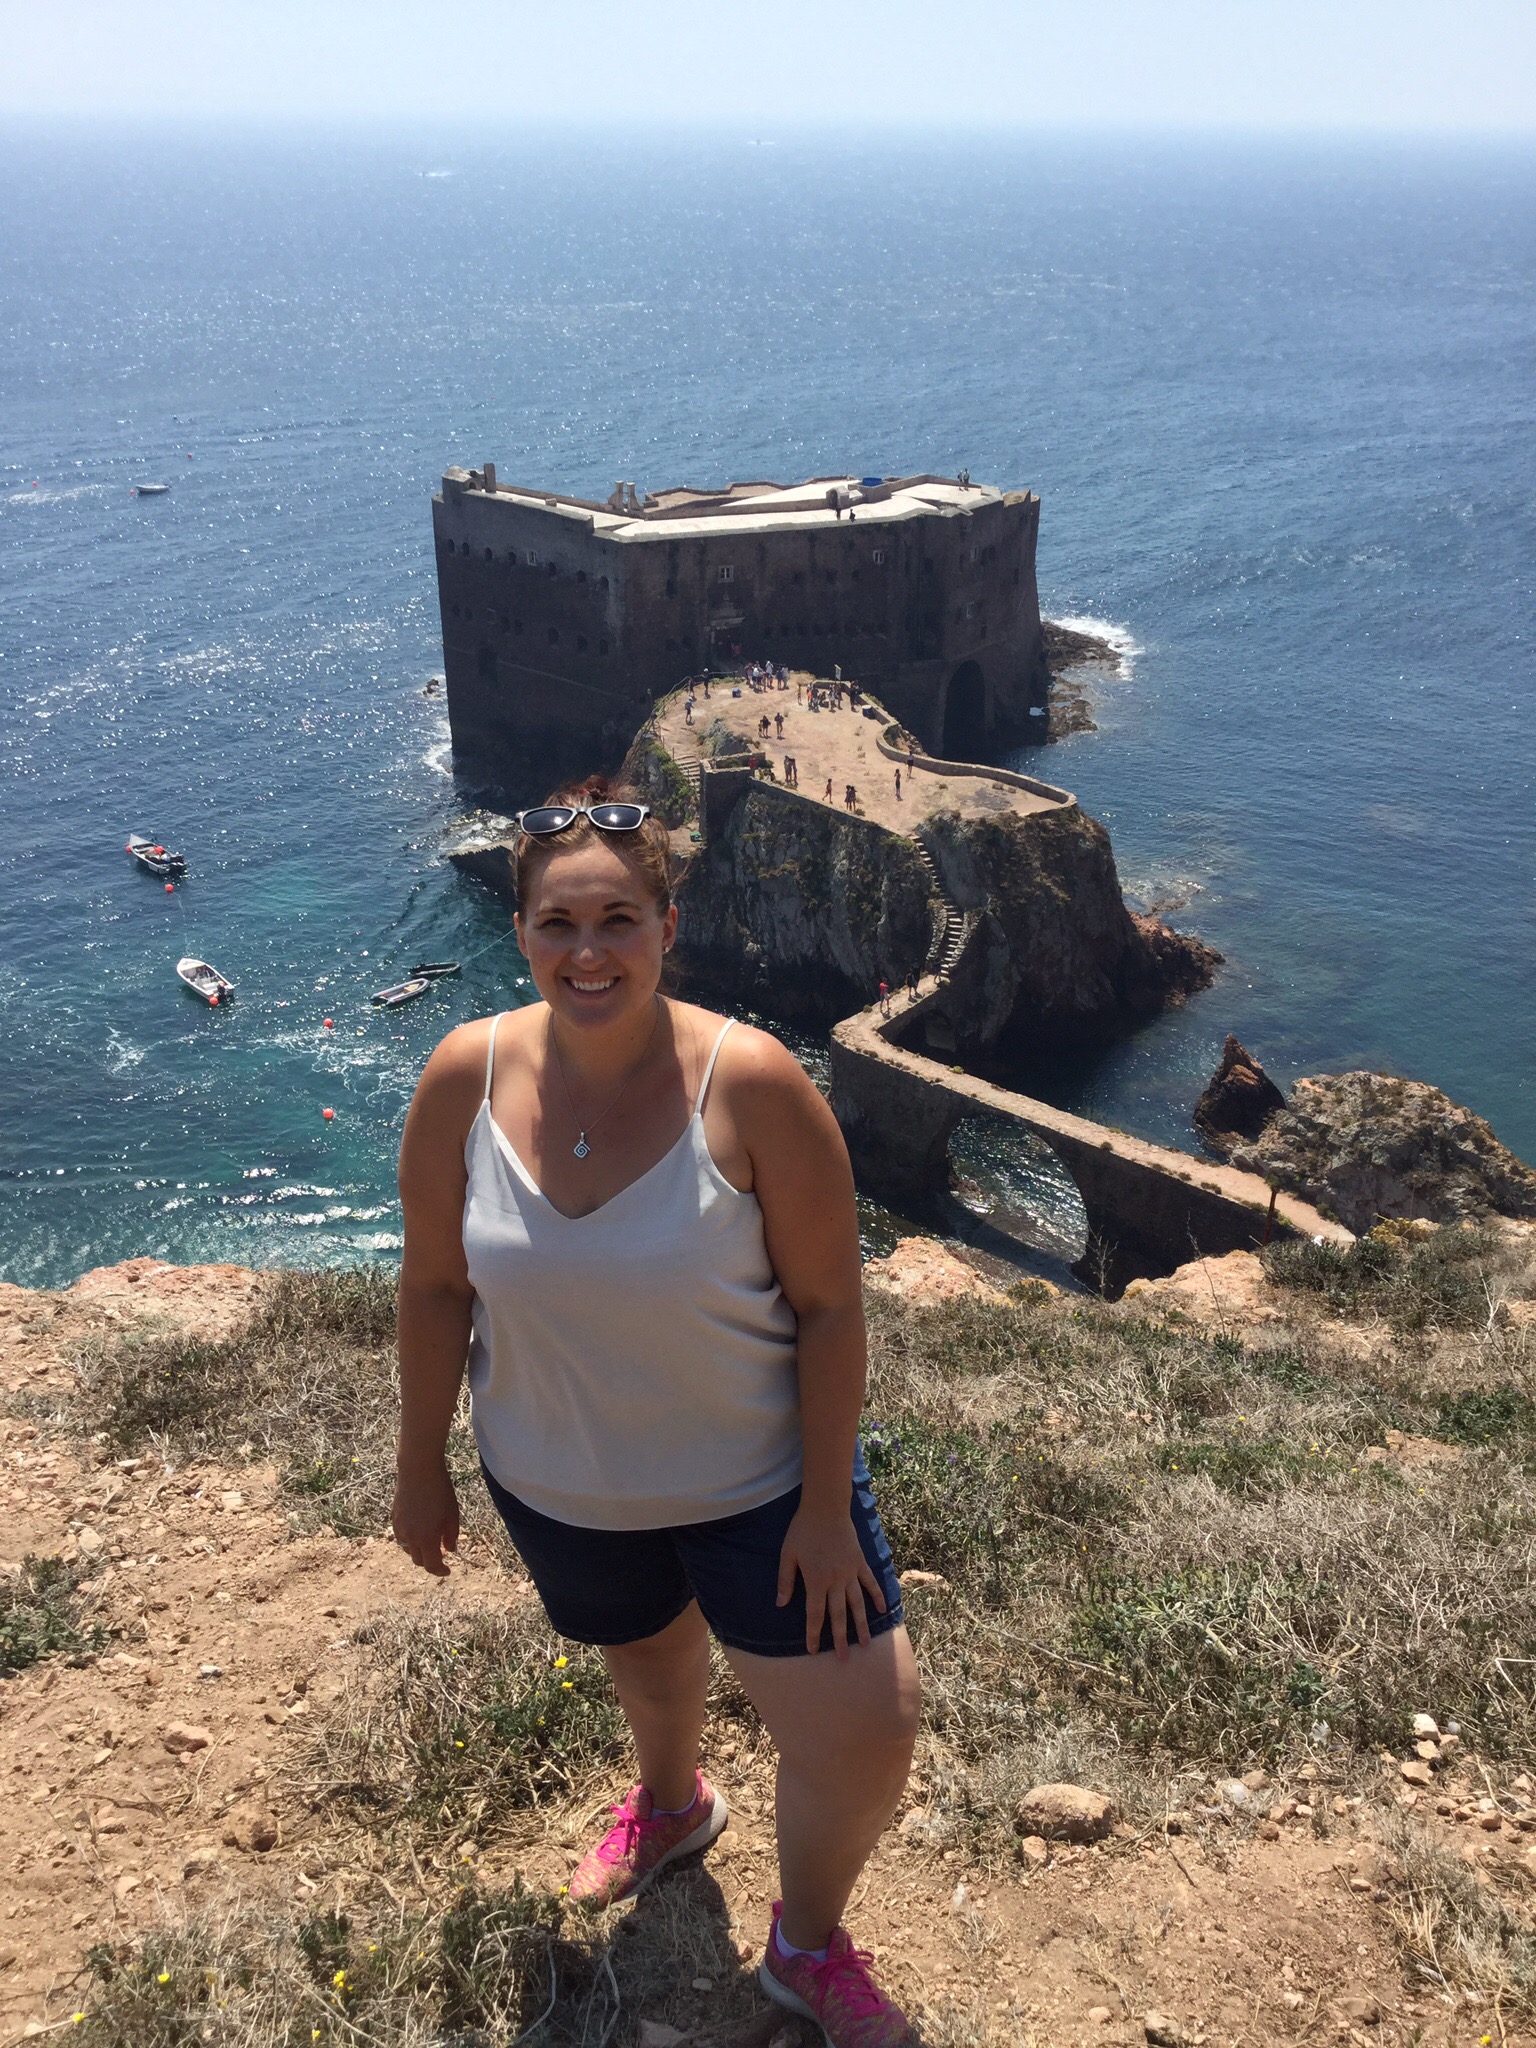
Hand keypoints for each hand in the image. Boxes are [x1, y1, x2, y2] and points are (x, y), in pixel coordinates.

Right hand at [391, 1455, 459, 1576]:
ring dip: (419, 1550)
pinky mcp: (394, 1518)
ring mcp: (400, 1528)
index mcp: (427, 1538)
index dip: (440, 1571)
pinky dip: (410, 1540)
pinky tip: (418, 1530)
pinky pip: (401, 1537)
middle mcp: (410, 1537)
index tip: (447, 1570)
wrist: (418, 1470)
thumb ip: (451, 1536)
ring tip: (430, 1541)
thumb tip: (449, 1550)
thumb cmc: (440, 1490)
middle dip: (431, 1560)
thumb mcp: (452, 1514)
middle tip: (442, 1552)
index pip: (431, 1565)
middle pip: (419, 1560)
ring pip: (408, 1549)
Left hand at [776, 1502, 886, 1658]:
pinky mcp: (860, 1562)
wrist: (826, 1508)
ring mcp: (850, 1572)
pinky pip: (870, 1583)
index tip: (813, 1651)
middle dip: (840, 1639)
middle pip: (839, 1615)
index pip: (815, 1614)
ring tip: (866, 1644)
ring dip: (861, 1625)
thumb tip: (780, 1604)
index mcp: (816, 1581)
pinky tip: (881, 1610)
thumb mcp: (788, 1554)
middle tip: (844, 1659)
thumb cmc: (803, 1530)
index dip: (813, 1634)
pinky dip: (876, 1596)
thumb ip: (785, 1580)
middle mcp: (835, 1581)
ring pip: (857, 1604)